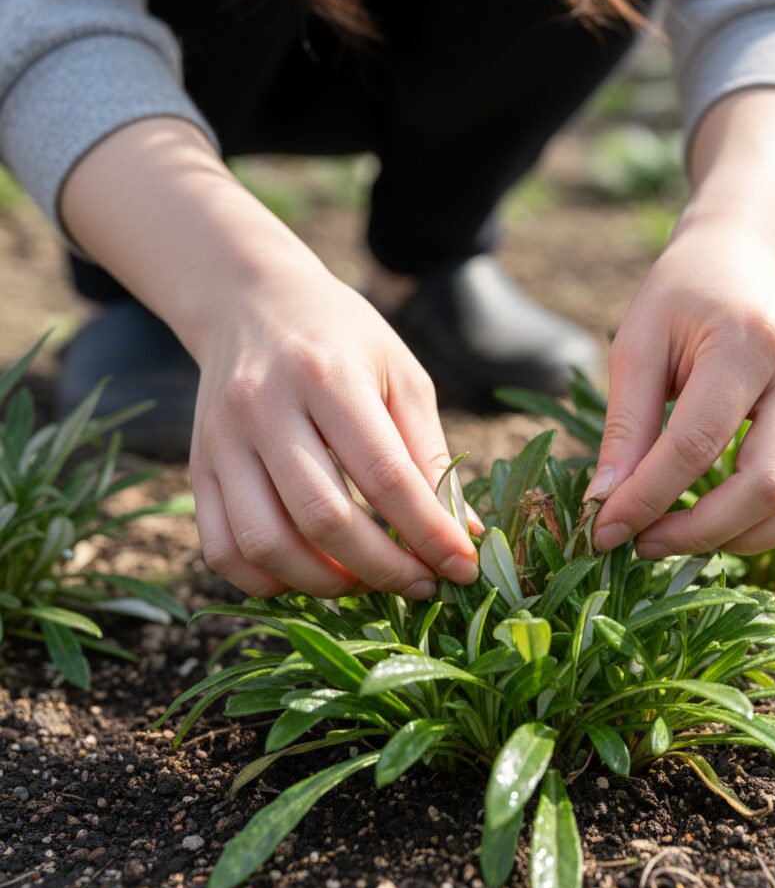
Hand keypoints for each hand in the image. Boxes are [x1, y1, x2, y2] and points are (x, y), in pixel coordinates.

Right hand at [189, 258, 479, 598]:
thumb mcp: (401, 375)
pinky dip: (270, 582)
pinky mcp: (198, 468)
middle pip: (322, 518)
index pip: (384, 475)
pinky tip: (312, 573)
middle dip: (383, 569)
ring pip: (266, 544)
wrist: (251, 302)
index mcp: (328, 375)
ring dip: (326, 585)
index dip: (429, 532)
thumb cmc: (342, 339)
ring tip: (368, 581)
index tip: (462, 566)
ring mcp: (221, 442)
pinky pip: (223, 551)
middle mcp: (265, 408)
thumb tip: (464, 534)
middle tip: (421, 583)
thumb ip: (430, 454)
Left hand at [588, 215, 774, 556]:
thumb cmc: (682, 296)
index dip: (648, 497)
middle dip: (700, 531)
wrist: (744, 261)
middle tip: (643, 542)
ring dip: (745, 539)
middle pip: (768, 484)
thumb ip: (626, 425)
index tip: (604, 529)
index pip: (698, 442)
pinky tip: (724, 521)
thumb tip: (606, 504)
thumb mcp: (637, 344)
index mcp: (749, 341)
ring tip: (682, 536)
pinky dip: (774, 527)